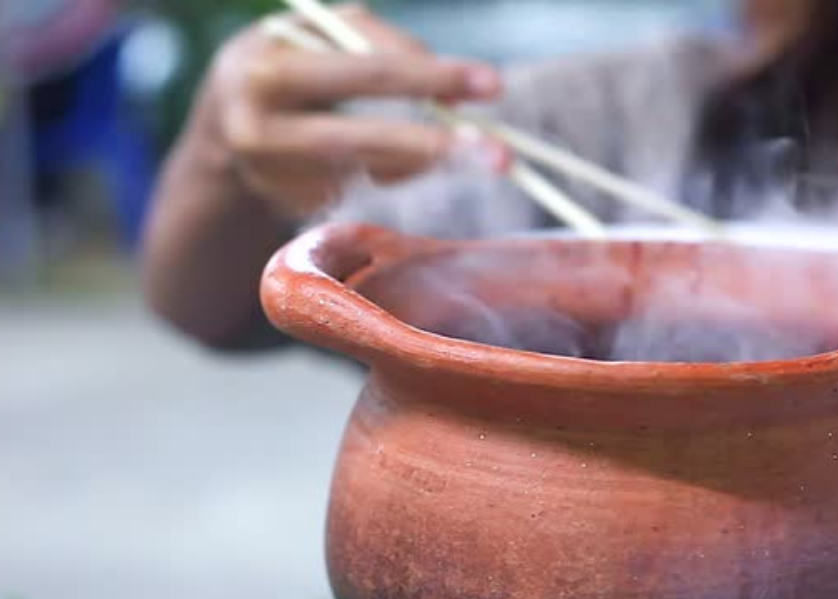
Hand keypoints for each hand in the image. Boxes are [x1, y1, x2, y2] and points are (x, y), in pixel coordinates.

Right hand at [190, 4, 505, 216]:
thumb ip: (386, 49)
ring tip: (415, 142)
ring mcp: (269, 178)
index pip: (367, 70)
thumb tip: (454, 94)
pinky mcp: (285, 208)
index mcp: (267, 66)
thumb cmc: (296, 62)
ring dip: (407, 159)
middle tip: (500, 157)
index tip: (493, 84)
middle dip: (434, 147)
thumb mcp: (327, 35)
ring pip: (368, 173)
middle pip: (362, 139)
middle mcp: (255, 125)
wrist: (221, 124)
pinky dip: (369, 174)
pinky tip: (339, 159)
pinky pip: (357, 192)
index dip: (432, 77)